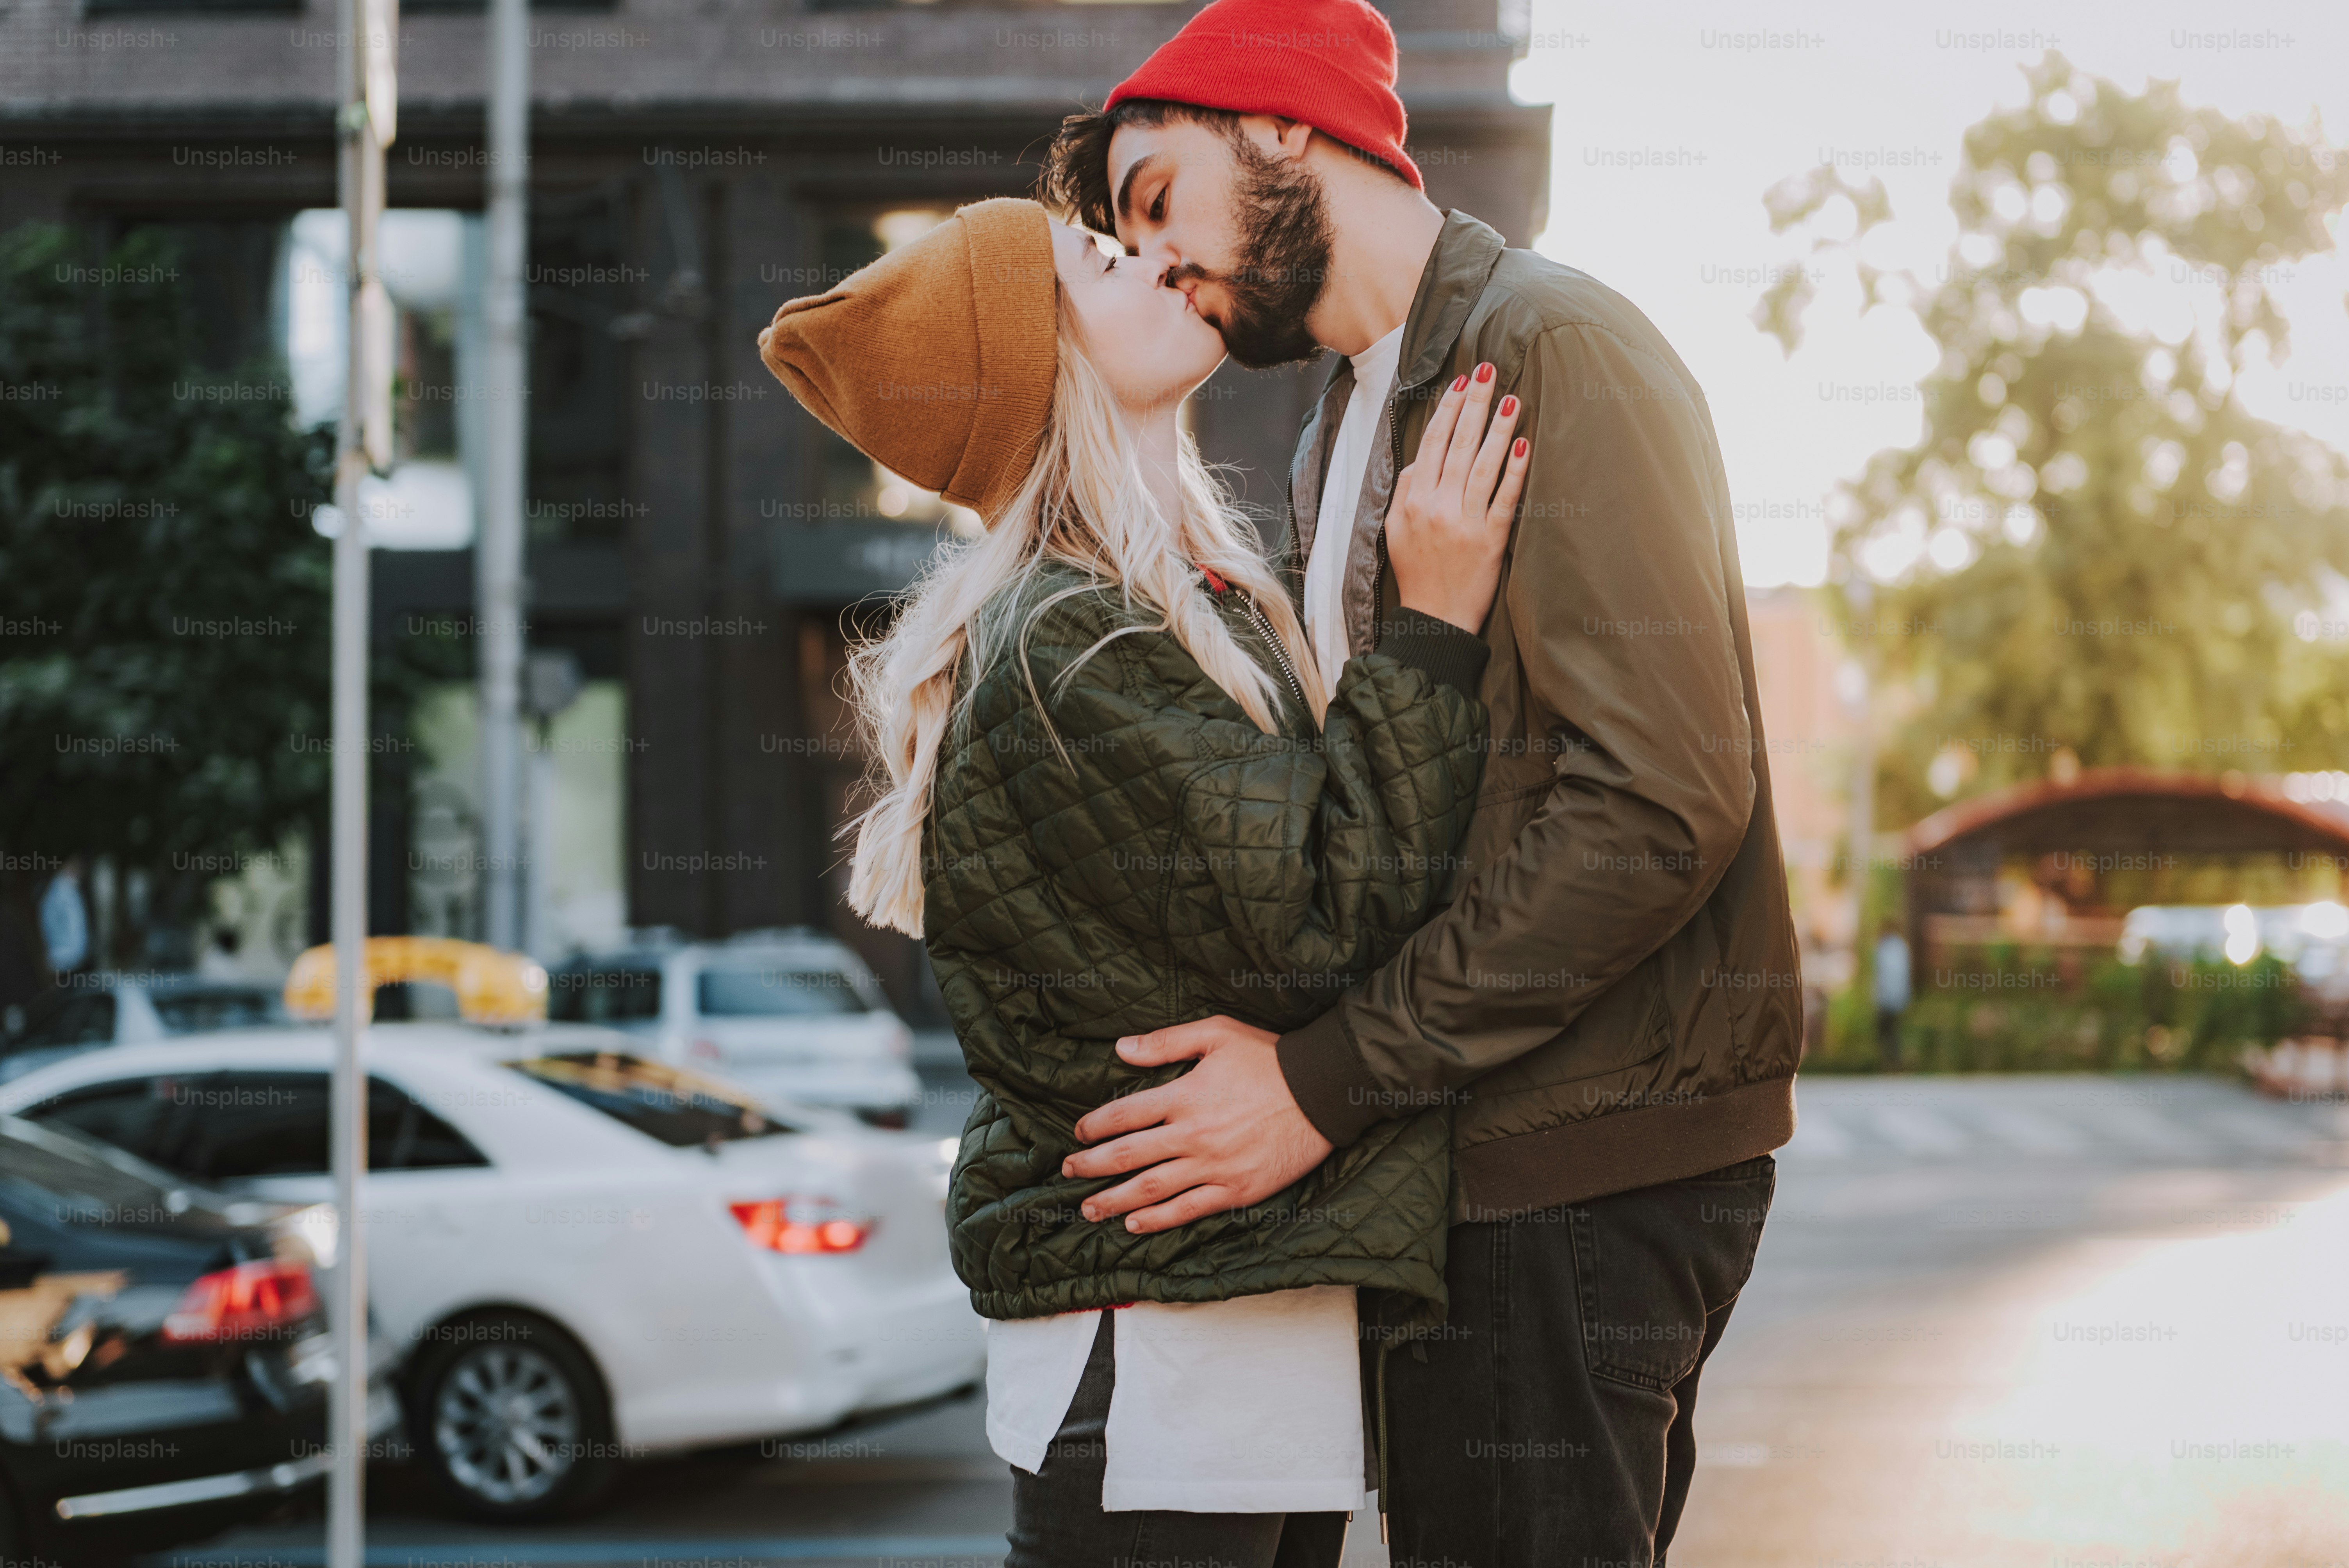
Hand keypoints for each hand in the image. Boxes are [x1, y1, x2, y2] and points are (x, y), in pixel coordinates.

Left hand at [1062, 1016, 1333, 1233]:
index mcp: (1185, 1096)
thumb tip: (1121, 1048)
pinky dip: (1159, 1220)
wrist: (1322, 1091)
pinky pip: (1189, 1210)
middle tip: (1068, 1173)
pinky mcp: (1237, 1190)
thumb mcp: (1217, 1034)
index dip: (1096, 1126)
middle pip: (1129, 1156)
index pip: (1126, 1115)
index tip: (1078, 1135)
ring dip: (1115, 1200)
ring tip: (1089, 1208)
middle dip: (1093, 1166)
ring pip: (1152, 1189)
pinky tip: (1135, 1224)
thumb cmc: (1270, 1058)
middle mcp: (1193, 1136)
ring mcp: (1214, 1167)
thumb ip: (1166, 1042)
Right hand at [1385, 362, 1531, 632]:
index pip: (1431, 444)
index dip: (1447, 410)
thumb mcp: (1394, 530)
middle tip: (1489, 369)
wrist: (1434, 620)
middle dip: (1474, 404)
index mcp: (1412, 501)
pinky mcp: (1490, 540)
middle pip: (1458, 445)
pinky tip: (1524, 444)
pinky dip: (1515, 471)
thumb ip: (1405, 490)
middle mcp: (1436, 507)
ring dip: (1498, 429)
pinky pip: (1504, 499)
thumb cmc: (1416, 572)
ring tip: (1512, 397)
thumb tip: (1422, 458)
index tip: (1460, 383)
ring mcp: (1464, 522)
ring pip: (1482, 465)